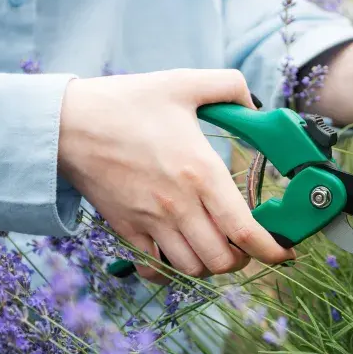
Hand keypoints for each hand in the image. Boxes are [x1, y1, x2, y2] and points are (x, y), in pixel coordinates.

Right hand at [57, 69, 294, 283]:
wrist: (68, 123)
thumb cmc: (126, 102)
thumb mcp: (183, 82)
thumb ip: (228, 85)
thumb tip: (254, 104)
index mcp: (201, 172)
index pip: (246, 231)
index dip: (272, 250)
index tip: (284, 253)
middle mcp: (180, 204)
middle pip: (223, 260)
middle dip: (243, 258)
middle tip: (246, 243)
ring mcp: (151, 221)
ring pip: (193, 269)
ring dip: (211, 264)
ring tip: (215, 246)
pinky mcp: (127, 230)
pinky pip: (155, 269)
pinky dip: (172, 270)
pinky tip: (178, 252)